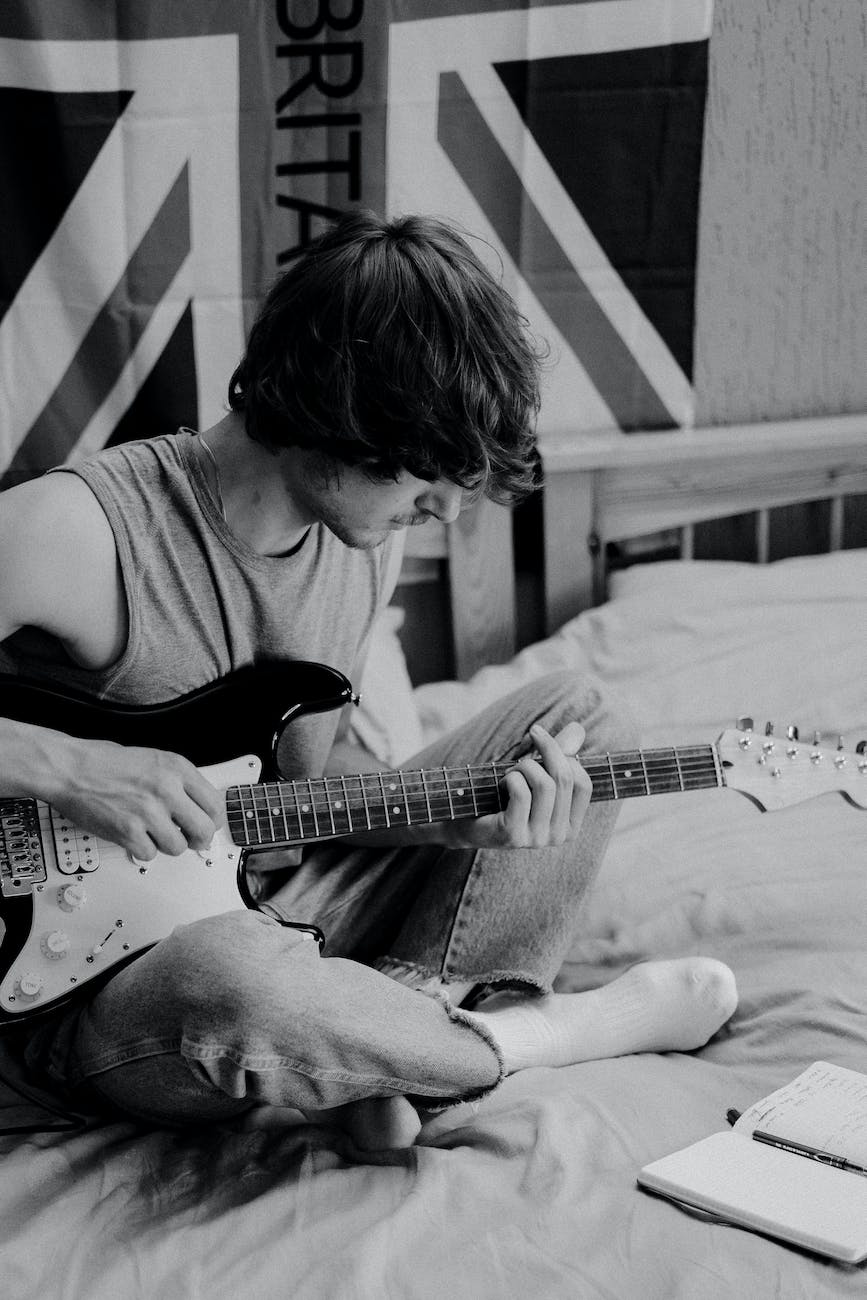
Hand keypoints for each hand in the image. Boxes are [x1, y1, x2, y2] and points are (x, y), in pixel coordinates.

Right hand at [49, 734, 222, 859]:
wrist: (71, 768)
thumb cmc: (106, 763)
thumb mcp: (155, 760)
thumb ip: (179, 783)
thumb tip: (199, 809)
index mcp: (177, 768)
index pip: (215, 804)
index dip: (213, 820)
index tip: (207, 825)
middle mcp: (166, 789)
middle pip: (204, 830)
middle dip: (198, 839)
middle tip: (189, 839)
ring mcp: (148, 811)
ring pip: (178, 847)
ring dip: (166, 845)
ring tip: (152, 832)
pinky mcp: (128, 831)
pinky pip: (150, 855)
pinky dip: (142, 850)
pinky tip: (134, 835)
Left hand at [454, 721, 591, 850]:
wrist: (467, 822)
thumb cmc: (505, 795)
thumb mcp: (535, 774)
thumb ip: (559, 754)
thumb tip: (577, 728)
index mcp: (571, 825)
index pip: (583, 784)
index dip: (566, 755)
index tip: (542, 737)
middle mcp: (559, 836)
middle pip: (564, 780)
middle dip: (547, 750)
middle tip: (530, 737)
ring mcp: (537, 839)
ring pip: (544, 785)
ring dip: (524, 766)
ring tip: (511, 770)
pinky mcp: (514, 835)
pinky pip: (522, 793)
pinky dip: (511, 778)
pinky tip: (502, 784)